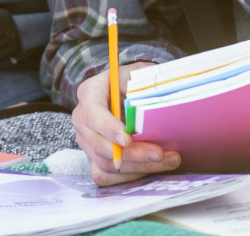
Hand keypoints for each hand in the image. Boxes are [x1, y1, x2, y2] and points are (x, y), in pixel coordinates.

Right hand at [73, 62, 177, 185]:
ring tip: (168, 160)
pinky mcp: (92, 159)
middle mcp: (81, 119)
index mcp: (89, 93)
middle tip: (160, 154)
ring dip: (138, 167)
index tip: (128, 139)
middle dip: (133, 154)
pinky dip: (129, 177)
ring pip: (104, 164)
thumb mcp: (138, 73)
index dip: (109, 128)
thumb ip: (146, 81)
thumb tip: (166, 92)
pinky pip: (105, 176)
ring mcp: (85, 141)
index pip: (93, 114)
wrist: (124, 93)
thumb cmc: (132, 82)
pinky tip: (151, 169)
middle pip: (99, 145)